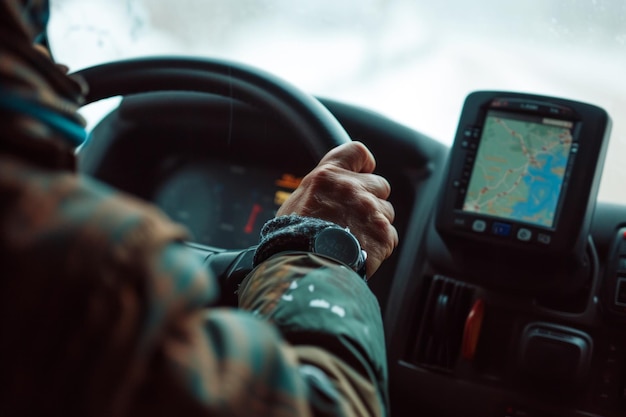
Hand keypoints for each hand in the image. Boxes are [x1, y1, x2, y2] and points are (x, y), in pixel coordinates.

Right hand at [277, 141, 397, 276]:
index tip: (364, 170)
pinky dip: (379, 245)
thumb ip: (319, 190)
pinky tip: (362, 252)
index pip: (357, 152)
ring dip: (375, 223)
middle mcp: (352, 189)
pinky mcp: (382, 235)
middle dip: (372, 199)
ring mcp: (370, 211)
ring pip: (386, 212)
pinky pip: (390, 236)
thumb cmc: (293, 238)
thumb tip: (327, 193)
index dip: (364, 162)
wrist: (304, 266)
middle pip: (380, 185)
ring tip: (355, 238)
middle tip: (354, 217)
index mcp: (328, 176)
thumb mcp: (296, 202)